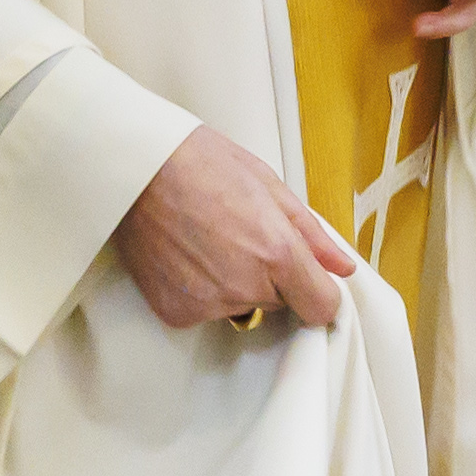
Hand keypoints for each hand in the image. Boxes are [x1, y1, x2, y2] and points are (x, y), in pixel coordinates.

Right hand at [110, 126, 356, 332]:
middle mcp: (246, 286)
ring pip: (242, 306)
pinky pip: (206, 311)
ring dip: (233, 283)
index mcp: (276, 252)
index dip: (318, 292)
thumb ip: (310, 233)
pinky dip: (200, 290)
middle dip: (271, 277)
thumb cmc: (198, 162)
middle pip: (281, 303)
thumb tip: (340, 266)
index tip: (308, 280)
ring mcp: (209, 304)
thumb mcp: (267, 184)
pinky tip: (185, 254)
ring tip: (207, 239)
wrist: (134, 167)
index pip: (322, 307)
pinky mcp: (177, 312)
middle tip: (239, 235)